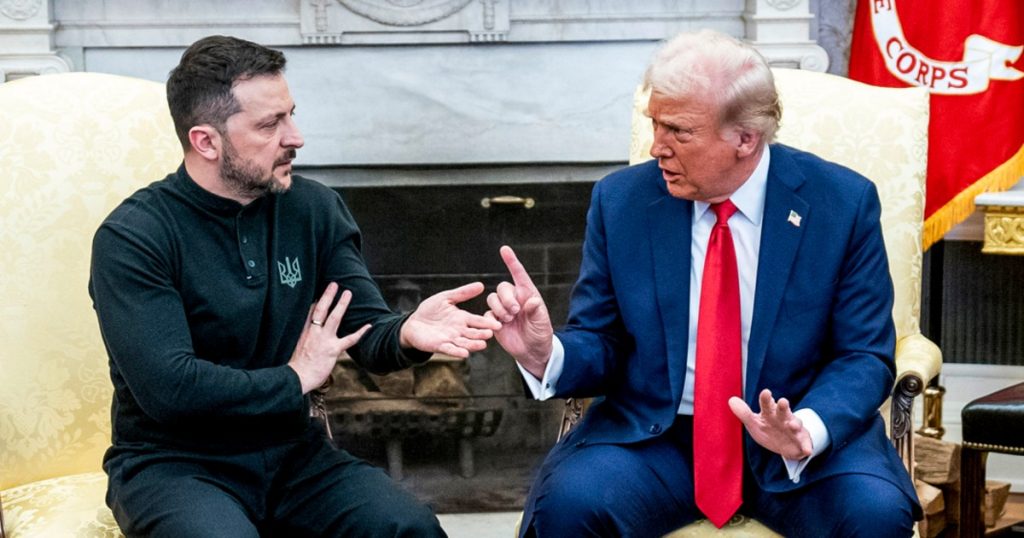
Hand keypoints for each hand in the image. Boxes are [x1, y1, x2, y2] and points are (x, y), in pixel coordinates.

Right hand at [288, 283, 370, 393]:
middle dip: (328, 296)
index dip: (317, 301)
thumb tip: (308, 334)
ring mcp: (324, 340)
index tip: (321, 292)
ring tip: (348, 293)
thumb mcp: (297, 347)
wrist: (297, 377)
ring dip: (341, 305)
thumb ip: (304, 338)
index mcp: (304, 331)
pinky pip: (349, 339)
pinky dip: (360, 332)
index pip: (310, 312)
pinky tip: (368, 326)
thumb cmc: (297, 365)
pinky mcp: (332, 349)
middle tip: (334, 284)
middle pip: (320, 309)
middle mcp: (313, 332)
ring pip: (334, 318)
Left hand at [399, 282, 501, 357]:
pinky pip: (450, 350)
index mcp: (462, 318)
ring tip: (482, 344)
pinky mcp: (440, 346)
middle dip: (482, 334)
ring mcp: (450, 339)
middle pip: (474, 333)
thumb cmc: (430, 310)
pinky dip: (457, 352)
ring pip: (465, 343)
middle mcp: (459, 330)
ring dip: (473, 345)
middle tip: (491, 334)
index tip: (498, 323)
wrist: (413, 323)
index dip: (487, 323)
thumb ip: (462, 293)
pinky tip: (464, 354)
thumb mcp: (446, 298)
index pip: (477, 321)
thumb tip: (481, 285)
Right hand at [485, 245, 552, 378]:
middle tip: (515, 311)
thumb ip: (536, 311)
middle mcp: (514, 299)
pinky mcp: (495, 321)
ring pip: (492, 299)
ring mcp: (504, 310)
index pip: (518, 274)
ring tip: (509, 319)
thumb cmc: (540, 334)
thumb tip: (532, 301)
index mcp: (527, 294)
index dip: (511, 261)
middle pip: (502, 287)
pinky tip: (500, 326)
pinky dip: (492, 319)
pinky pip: (487, 314)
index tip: (504, 249)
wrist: (532, 351)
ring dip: (499, 308)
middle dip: (506, 298)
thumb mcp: (542, 323)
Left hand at [729, 389, 812, 459]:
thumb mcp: (754, 423)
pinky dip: (807, 446)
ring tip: (793, 425)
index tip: (766, 392)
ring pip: (796, 424)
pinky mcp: (802, 440)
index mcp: (770, 412)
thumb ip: (744, 413)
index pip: (767, 404)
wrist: (784, 446)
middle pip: (783, 410)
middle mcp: (783, 418)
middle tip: (782, 401)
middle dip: (783, 406)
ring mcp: (794, 429)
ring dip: (795, 424)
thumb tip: (731, 400)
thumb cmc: (768, 429)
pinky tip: (807, 451)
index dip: (766, 399)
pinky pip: (805, 443)